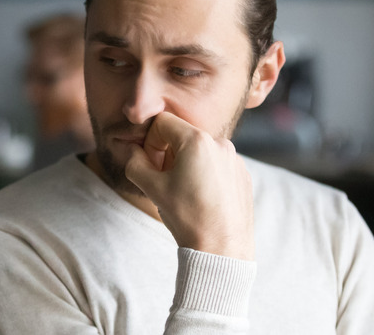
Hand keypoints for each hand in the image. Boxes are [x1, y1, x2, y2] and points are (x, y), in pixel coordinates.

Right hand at [125, 112, 254, 259]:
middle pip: (182, 136)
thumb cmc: (187, 218)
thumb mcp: (151, 187)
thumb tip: (130, 150)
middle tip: (164, 181)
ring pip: (200, 151)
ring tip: (184, 193)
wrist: (222, 250)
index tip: (151, 165)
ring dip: (186, 165)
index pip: (162, 123)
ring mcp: (235, 160)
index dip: (150, 142)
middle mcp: (221, 144)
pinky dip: (204, 175)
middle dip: (167, 153)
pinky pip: (217, 165)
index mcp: (197, 141)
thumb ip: (134, 161)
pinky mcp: (243, 175)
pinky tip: (202, 200)